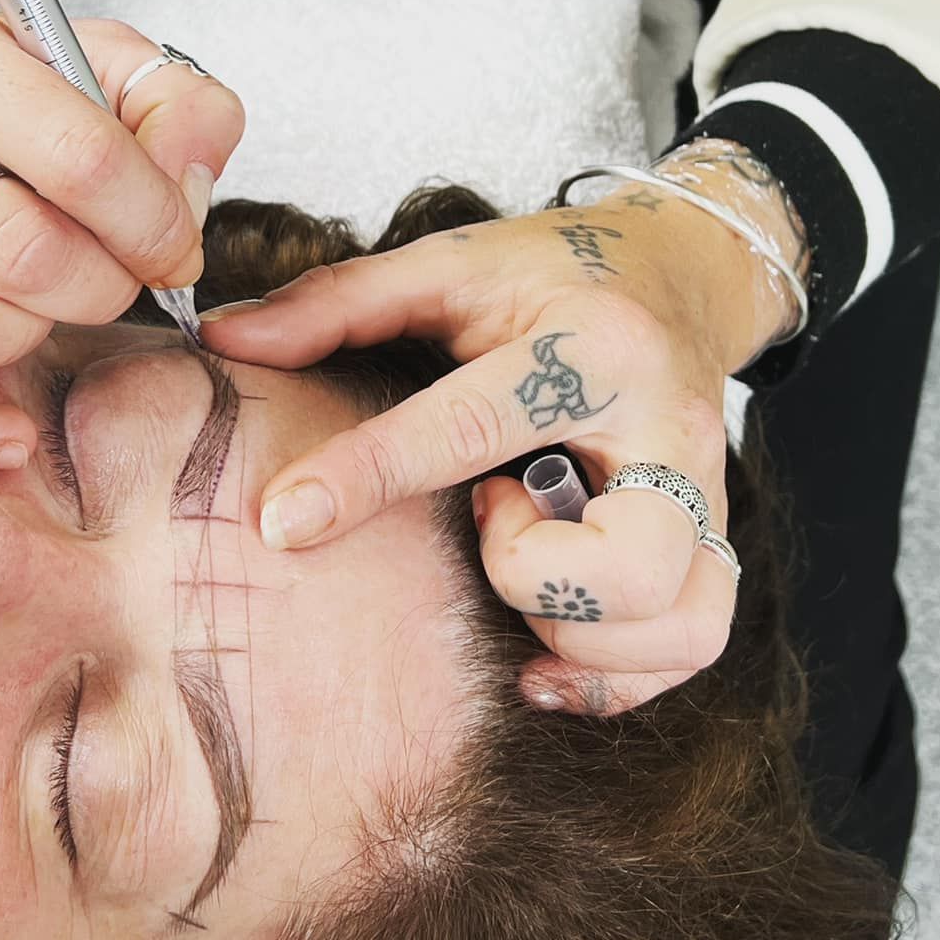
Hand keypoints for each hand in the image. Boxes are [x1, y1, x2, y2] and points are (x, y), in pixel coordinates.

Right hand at [0, 0, 243, 481]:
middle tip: (119, 274)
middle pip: (22, 253)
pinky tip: (5, 431)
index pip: (80, 158)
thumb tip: (190, 186)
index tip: (175, 244)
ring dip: (32, 336)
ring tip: (44, 304)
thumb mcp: (94, 60)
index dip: (156, 219)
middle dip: (105, 282)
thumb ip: (177, 105)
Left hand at [200, 170, 801, 714]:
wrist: (681, 270)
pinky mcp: (717, 542)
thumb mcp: (449, 265)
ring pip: (672, 618)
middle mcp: (667, 425)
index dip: (366, 477)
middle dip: (532, 573)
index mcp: (589, 344)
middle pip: (628, 560)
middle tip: (487, 515)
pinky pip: (690, 644)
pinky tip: (539, 658)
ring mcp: (707, 492)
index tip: (281, 521)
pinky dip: (611, 674)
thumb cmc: (551, 272)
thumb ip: (338, 303)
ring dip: (573, 628)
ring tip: (517, 560)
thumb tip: (222, 336)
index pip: (471, 425)